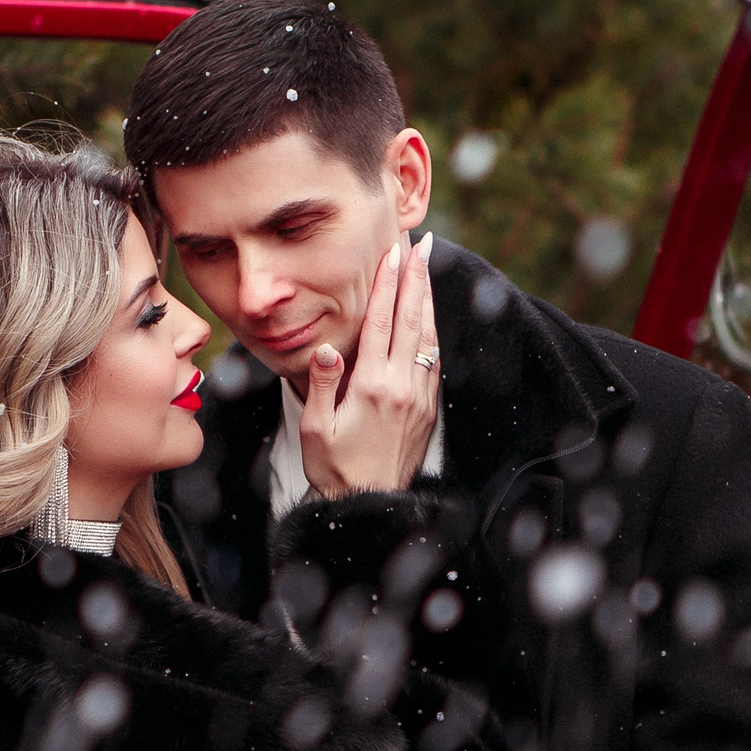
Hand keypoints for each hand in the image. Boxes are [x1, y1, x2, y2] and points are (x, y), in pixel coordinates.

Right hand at [301, 233, 439, 498]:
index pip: (382, 322)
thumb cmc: (335, 469)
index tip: (395, 252)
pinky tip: (430, 318)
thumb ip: (320, 385)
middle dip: (417, 277)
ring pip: (428, 337)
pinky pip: (433, 361)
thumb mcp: (316, 429)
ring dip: (428, 299)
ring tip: (428, 267)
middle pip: (412, 320)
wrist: (371, 506)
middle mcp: (401, 387)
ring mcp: (419, 397)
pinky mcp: (428, 410)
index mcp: (372, 387)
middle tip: (422, 243)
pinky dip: (432, 332)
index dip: (389, 284)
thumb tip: (326, 350)